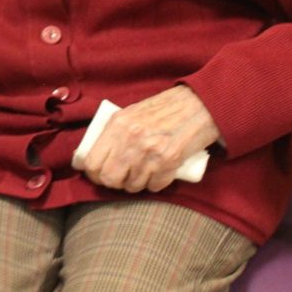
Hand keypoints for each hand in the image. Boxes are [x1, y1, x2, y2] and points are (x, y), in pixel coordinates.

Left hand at [73, 85, 218, 192]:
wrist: (199, 105)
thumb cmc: (165, 109)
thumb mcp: (132, 113)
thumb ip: (115, 132)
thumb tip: (98, 155)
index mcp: (117, 124)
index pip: (92, 162)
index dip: (94, 173)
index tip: (100, 174)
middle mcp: (130, 139)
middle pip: (109, 178)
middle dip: (114, 182)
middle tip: (122, 177)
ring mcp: (150, 152)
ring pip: (132, 186)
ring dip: (136, 183)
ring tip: (143, 172)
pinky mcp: (169, 162)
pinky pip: (153, 186)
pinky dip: (154, 183)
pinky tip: (158, 173)